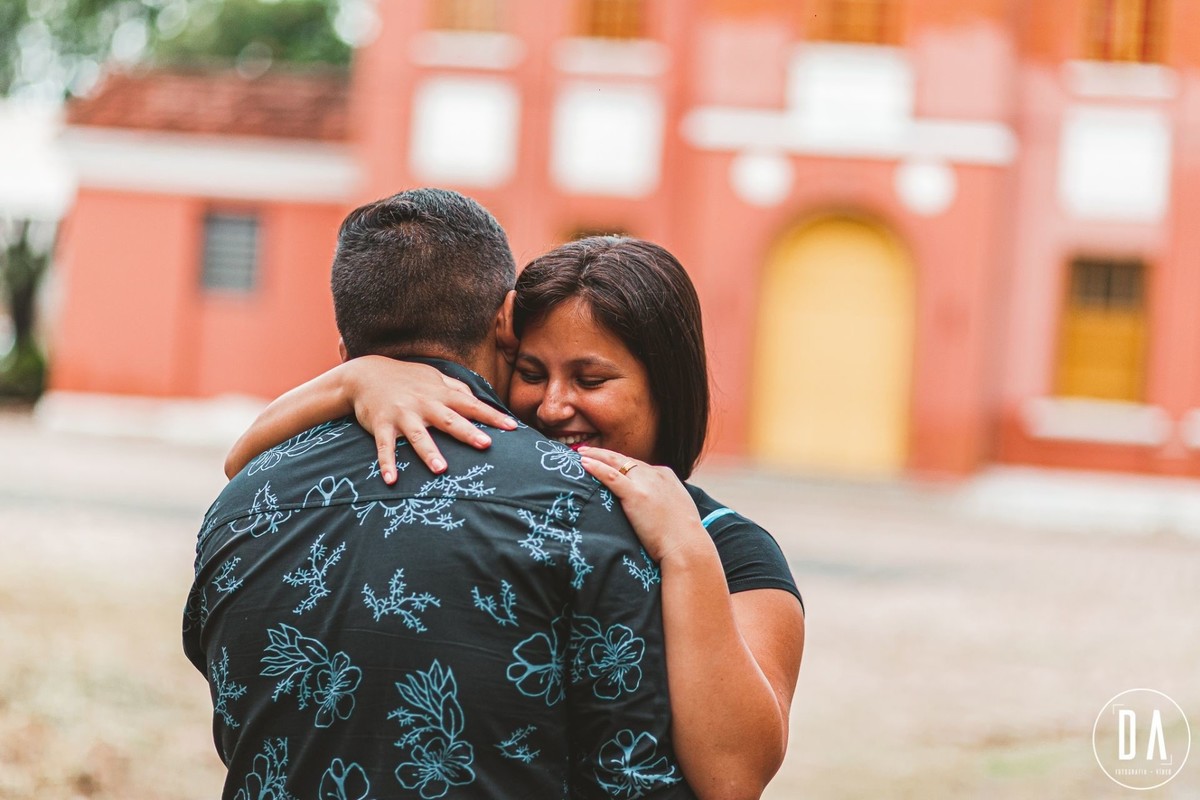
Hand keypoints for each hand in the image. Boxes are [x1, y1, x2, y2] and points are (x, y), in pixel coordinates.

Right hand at [342, 356, 516, 482]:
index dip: (492, 416)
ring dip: (429, 452)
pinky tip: (391, 481)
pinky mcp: (381, 425)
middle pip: (449, 420)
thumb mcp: (434, 378)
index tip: (512, 427)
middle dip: (467, 432)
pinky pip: (384, 447)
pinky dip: (387, 463)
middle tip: (486, 444)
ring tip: (441, 470)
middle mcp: (424, 404)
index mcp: (440, 394)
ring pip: (418, 435)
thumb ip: (457, 388)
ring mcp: (402, 415)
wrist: (366, 374)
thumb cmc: (407, 378)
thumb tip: (480, 399)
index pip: (471, 405)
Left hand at [579, 446, 706, 562]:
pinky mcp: (635, 494)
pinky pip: (610, 476)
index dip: (620, 464)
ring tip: (580, 453)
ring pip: (615, 462)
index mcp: (666, 476)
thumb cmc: (682, 537)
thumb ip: (662, 503)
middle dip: (605, 454)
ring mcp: (645, 482)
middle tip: (587, 451)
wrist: (686, 545)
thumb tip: (653, 511)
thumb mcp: (676, 511)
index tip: (607, 464)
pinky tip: (583, 464)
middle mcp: (655, 474)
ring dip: (596, 456)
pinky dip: (596, 467)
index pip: (638, 465)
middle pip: (625, 460)